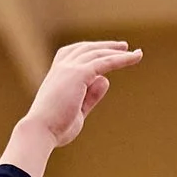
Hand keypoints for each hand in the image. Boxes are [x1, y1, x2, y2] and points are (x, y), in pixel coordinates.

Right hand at [19, 39, 140, 151]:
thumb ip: (91, 94)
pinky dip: (120, 59)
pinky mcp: (78, 74)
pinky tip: (134, 58)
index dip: (92, 50)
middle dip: (106, 47)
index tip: (107, 51)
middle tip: (124, 47)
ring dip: (117, 52)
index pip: (75, 53)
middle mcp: (62, 67)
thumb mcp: (78, 108)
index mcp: (57, 73)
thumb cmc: (56, 125)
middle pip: (87, 49)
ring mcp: (69, 68)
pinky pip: (104, 63)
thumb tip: (105, 80)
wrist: (41, 130)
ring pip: (98, 54)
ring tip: (135, 53)